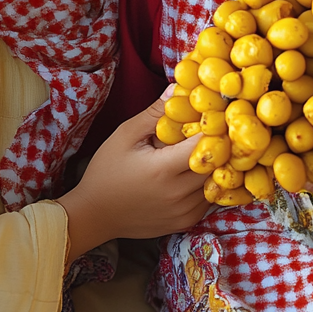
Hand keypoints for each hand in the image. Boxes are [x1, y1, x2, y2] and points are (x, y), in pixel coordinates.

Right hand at [55, 92, 210, 258]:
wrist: (94, 215)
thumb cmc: (107, 171)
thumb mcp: (125, 135)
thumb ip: (154, 113)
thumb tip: (178, 89)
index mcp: (163, 169)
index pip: (205, 143)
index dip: (213, 126)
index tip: (214, 114)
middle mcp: (178, 194)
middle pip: (217, 164)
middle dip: (218, 144)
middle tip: (214, 128)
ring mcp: (184, 211)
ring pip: (216, 182)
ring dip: (215, 165)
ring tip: (203, 149)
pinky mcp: (186, 222)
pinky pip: (209, 198)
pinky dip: (208, 183)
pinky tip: (194, 171)